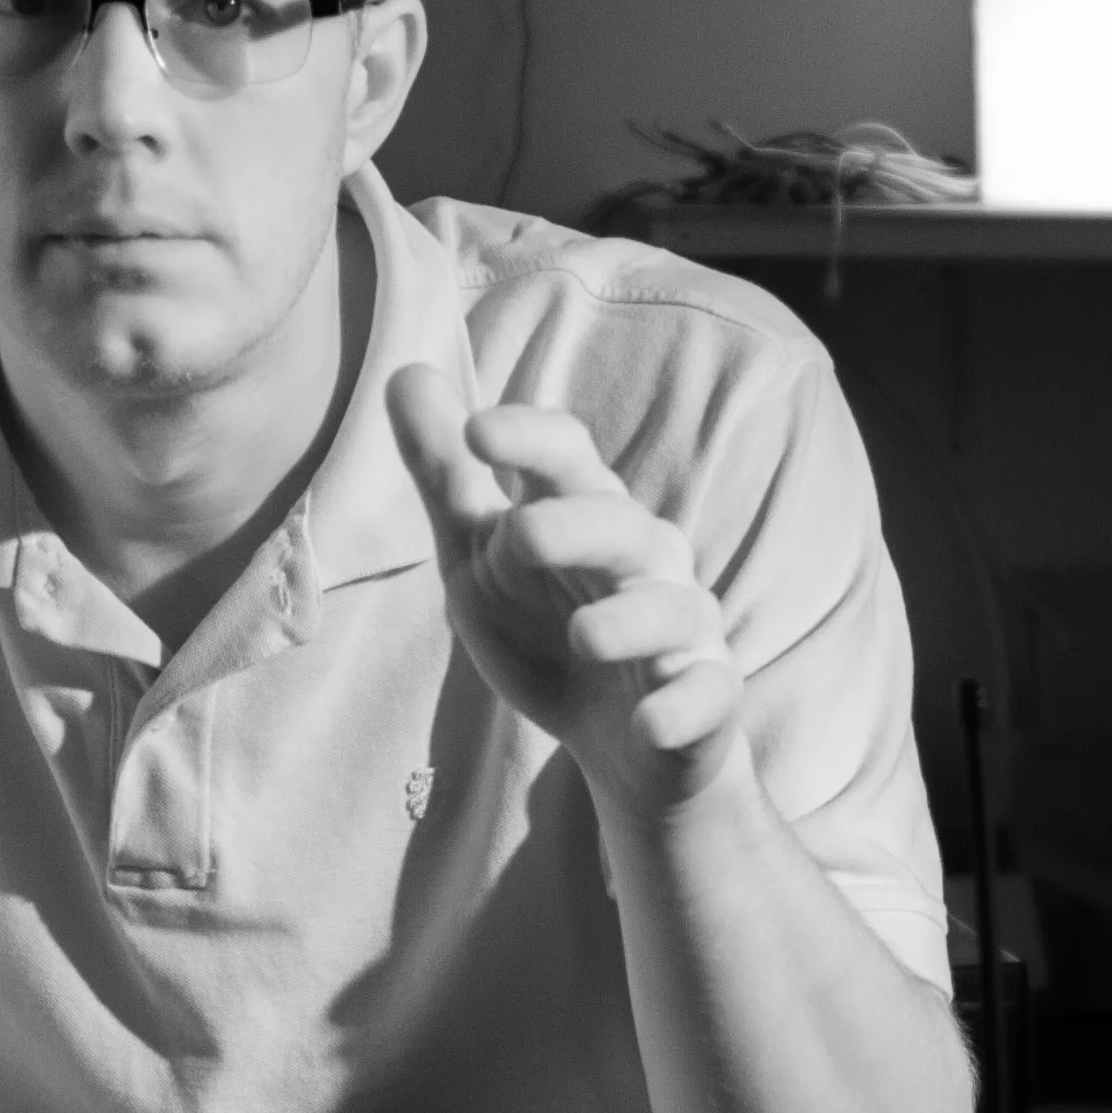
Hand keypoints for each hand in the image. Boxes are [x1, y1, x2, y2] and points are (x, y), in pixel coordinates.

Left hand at [385, 362, 746, 817]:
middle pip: (620, 526)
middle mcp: (642, 559)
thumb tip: (405, 370)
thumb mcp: (481, 556)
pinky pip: (707, 699)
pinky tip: (650, 724)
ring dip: (631, 621)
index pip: (567, 457)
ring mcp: (679, 631)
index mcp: (583, 513)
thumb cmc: (547, 625)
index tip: (476, 431)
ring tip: (584, 635)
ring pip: (670, 609)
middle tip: (521, 534)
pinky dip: (683, 710)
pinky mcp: (704, 701)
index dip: (530, 438)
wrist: (621, 742)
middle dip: (577, 525)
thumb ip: (446, 475)